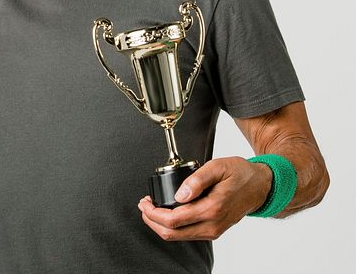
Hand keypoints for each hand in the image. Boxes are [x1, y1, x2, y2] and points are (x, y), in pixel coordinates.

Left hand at [138, 156, 271, 241]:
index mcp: (211, 209)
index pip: (174, 220)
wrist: (260, 186)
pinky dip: (174, 226)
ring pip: (179, 237)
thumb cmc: (240, 174)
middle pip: (173, 234)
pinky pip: (188, 234)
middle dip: (153, 222)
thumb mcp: (218, 167)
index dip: (154, 213)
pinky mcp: (214, 230)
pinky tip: (168, 211)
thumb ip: (197, 179)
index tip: (145, 202)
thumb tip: (179, 194)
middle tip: (144, 206)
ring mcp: (213, 230)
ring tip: (152, 207)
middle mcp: (212, 225)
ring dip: (162, 225)